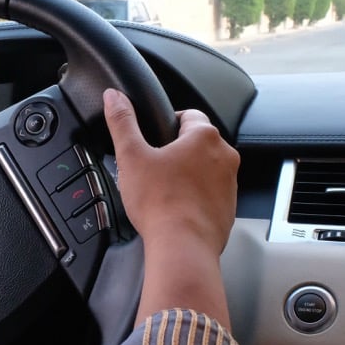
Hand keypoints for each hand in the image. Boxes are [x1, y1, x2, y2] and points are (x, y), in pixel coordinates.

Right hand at [103, 88, 239, 259]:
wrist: (182, 247)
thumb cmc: (161, 204)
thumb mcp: (131, 156)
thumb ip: (122, 121)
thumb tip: (114, 97)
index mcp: (204, 137)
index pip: (188, 115)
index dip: (167, 123)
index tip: (154, 137)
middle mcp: (224, 156)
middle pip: (198, 143)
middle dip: (177, 152)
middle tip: (153, 168)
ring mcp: (230, 184)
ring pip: (206, 169)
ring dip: (188, 175)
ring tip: (163, 191)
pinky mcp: (228, 208)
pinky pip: (211, 194)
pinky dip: (195, 198)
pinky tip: (175, 209)